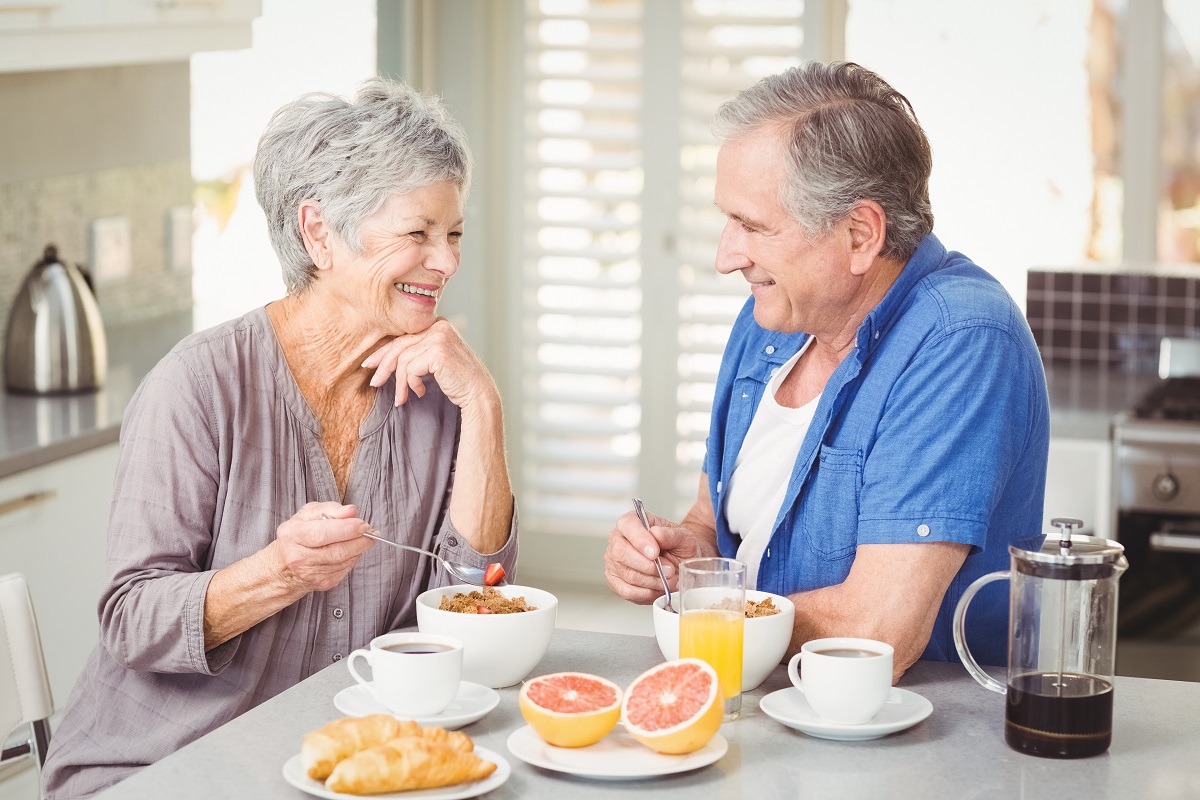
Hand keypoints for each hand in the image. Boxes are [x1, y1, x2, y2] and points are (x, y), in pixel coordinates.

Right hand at [269, 502, 373, 594]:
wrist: (286, 565)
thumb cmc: (299, 534)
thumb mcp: (309, 514)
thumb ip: (331, 509)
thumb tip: (351, 511)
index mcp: (292, 534)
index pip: (322, 533)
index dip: (346, 529)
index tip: (363, 524)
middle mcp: (298, 556)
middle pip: (336, 551)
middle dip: (359, 540)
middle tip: (370, 531)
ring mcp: (310, 573)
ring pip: (344, 561)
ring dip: (358, 548)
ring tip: (362, 537)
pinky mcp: (322, 583)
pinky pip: (345, 569)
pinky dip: (353, 557)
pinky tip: (351, 549)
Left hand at [361, 318, 498, 412]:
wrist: (479, 393)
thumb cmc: (457, 381)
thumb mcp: (435, 360)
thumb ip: (418, 351)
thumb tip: (386, 356)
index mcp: (438, 324)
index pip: (404, 336)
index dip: (384, 352)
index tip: (371, 365)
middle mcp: (438, 326)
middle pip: (399, 345)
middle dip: (383, 366)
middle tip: (374, 383)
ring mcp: (438, 337)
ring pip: (402, 359)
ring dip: (399, 383)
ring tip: (401, 398)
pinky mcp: (437, 352)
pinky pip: (410, 368)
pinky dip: (411, 384)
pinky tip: (420, 392)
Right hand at [604, 509, 700, 603]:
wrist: (679, 563)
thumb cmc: (678, 547)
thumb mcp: (684, 537)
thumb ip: (672, 535)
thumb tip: (657, 534)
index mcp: (632, 521)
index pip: (627, 525)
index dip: (639, 540)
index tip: (655, 552)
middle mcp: (618, 539)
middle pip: (621, 552)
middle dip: (648, 566)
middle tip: (669, 570)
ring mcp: (613, 561)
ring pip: (627, 574)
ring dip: (652, 581)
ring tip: (667, 579)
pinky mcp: (615, 581)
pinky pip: (626, 591)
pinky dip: (645, 593)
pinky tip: (657, 588)